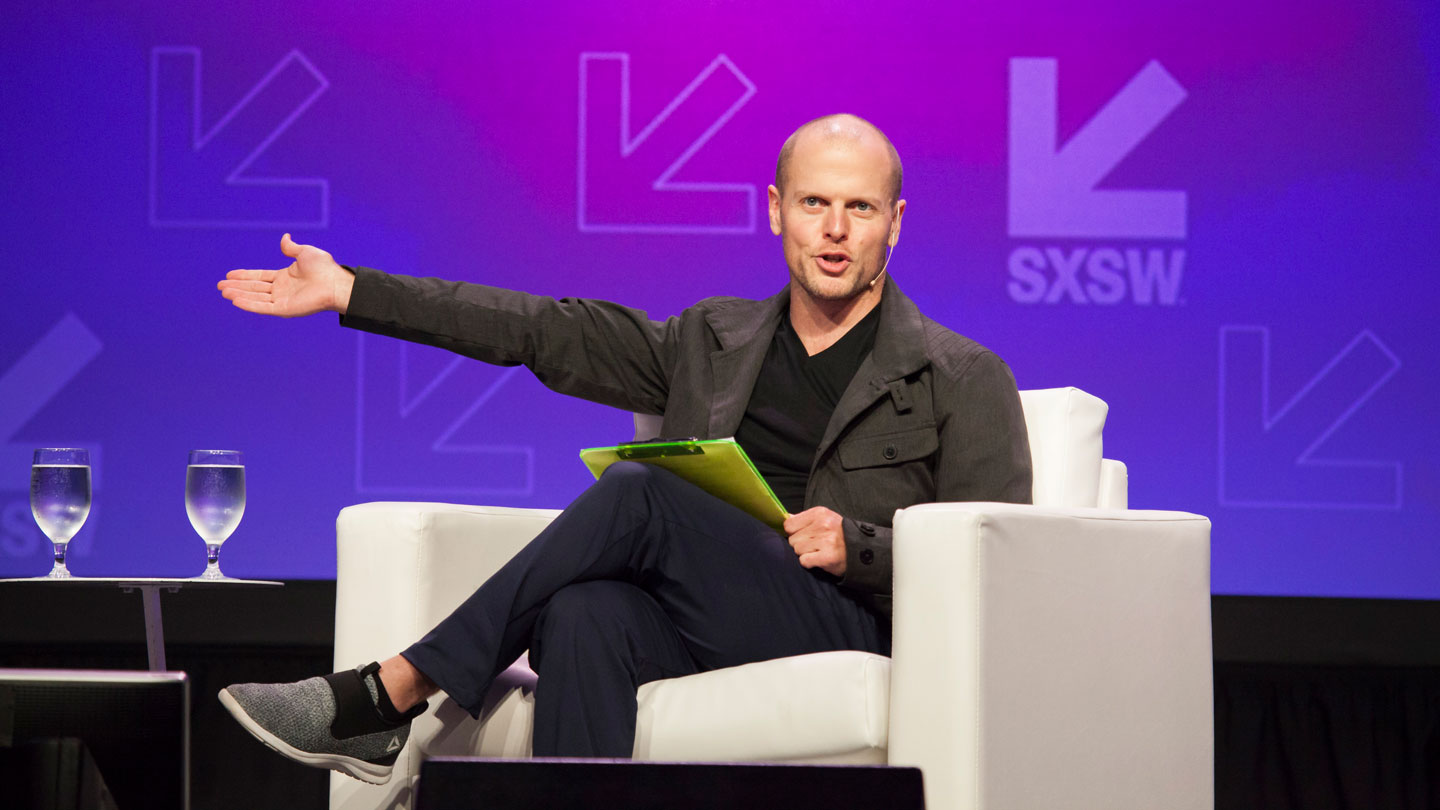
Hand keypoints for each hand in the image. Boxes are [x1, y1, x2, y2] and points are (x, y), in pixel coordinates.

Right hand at [217, 233, 353, 316]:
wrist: (335, 282)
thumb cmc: (325, 268)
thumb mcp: (305, 252)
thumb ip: (291, 248)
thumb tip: (285, 238)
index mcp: (285, 277)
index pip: (260, 277)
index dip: (244, 275)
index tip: (229, 275)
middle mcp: (282, 289)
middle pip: (254, 288)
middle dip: (237, 286)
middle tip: (220, 286)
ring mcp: (283, 300)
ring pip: (256, 298)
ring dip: (239, 295)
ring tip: (223, 292)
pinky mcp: (285, 309)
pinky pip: (264, 307)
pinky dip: (250, 305)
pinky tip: (236, 301)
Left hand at [783, 506, 846, 576]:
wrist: (862, 550)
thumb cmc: (840, 535)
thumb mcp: (825, 519)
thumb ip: (805, 519)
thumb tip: (786, 519)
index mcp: (820, 513)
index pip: (789, 524)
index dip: (794, 532)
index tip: (804, 535)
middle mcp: (823, 525)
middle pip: (792, 539)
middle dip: (801, 544)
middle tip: (816, 545)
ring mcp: (825, 541)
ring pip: (797, 550)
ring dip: (806, 554)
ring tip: (819, 551)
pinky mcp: (827, 557)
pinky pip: (804, 561)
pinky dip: (810, 563)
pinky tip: (820, 559)